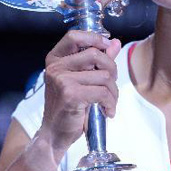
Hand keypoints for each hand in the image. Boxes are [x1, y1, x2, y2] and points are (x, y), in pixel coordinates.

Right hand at [39, 31, 121, 156]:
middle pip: (95, 54)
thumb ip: (97, 61)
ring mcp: (62, 80)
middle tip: (111, 85)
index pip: (74, 36)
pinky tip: (107, 111)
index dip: (94, 38)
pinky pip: (103, 92)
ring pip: (104, 76)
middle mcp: (56, 67)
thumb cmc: (68, 106)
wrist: (54, 134)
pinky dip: (110, 103)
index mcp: (55, 59)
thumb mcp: (81, 80)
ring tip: (109, 103)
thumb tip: (115, 42)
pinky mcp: (71, 94)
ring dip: (113, 92)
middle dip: (112, 69)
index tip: (108, 46)